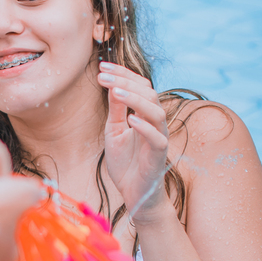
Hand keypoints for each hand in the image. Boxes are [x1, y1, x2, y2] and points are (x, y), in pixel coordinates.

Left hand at [97, 62, 169, 220]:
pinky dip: (145, 128)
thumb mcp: (114, 131)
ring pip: (156, 112)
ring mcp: (159, 138)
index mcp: (144, 114)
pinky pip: (158, 139)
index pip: (140, 86)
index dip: (123, 74)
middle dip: (126, 81)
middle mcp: (154, 123)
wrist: (134, 193)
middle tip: (104, 76)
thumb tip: (112, 84)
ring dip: (136, 99)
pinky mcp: (159, 156)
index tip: (102, 67)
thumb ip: (116, 110)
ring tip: (117, 92)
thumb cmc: (125, 163)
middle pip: (149, 93)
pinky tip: (130, 119)